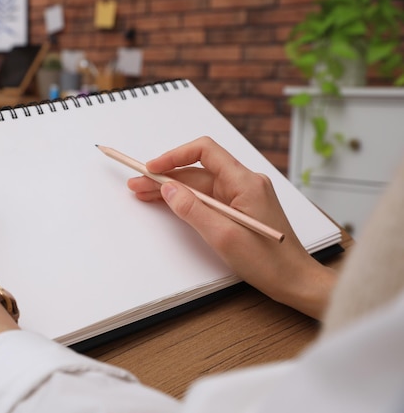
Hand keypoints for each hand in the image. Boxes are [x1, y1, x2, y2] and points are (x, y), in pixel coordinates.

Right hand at [127, 136, 334, 318]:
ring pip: (200, 185)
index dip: (175, 156)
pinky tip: (167, 202)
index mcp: (245, 182)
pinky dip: (186, 200)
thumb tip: (168, 189)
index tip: (152, 168)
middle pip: (197, 170)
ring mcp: (242, 196)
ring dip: (172, 189)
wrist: (294, 281)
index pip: (205, 151)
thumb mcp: (223, 236)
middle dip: (165, 176)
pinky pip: (207, 198)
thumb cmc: (268, 262)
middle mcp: (244, 183)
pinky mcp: (239, 208)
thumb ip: (192, 209)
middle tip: (137, 184)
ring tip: (143, 193)